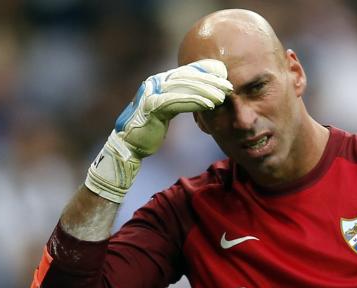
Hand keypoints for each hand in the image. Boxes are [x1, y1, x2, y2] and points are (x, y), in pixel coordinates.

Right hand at [85, 59, 231, 202]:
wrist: (128, 146)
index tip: (223, 74)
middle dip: (210, 81)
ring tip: (223, 96)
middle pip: (187, 77)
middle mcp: (154, 83)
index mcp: (158, 81)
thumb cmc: (149, 130)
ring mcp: (151, 93)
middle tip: (228, 86)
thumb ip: (179, 99)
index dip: (205, 71)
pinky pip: (178, 101)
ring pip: (184, 87)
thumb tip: (199, 95)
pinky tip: (209, 105)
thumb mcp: (166, 110)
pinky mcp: (152, 106)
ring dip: (206, 91)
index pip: (186, 72)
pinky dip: (195, 102)